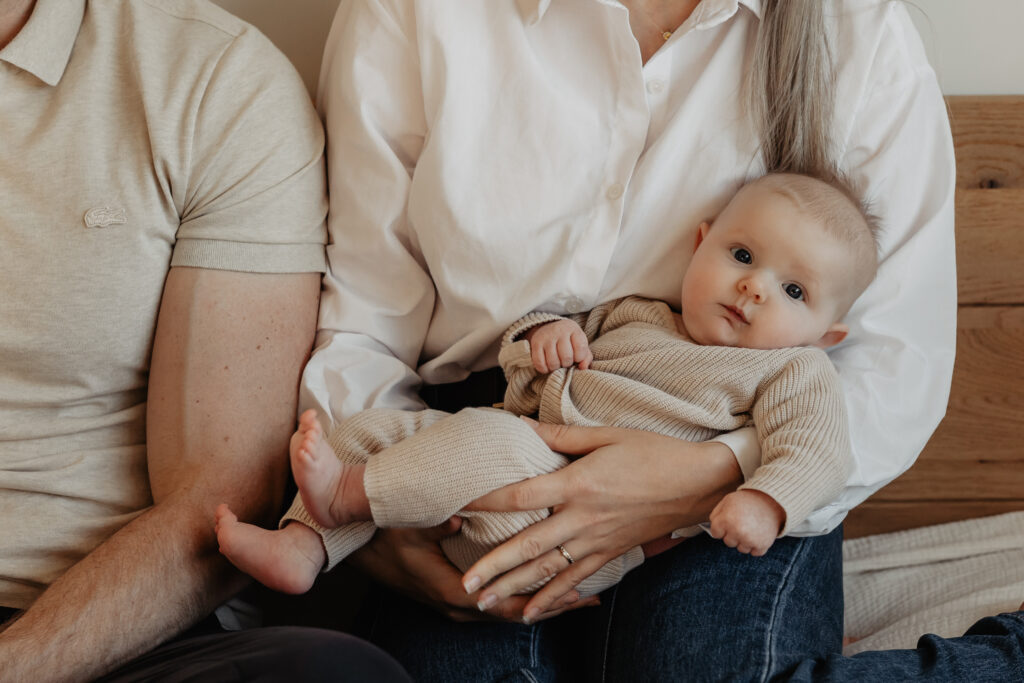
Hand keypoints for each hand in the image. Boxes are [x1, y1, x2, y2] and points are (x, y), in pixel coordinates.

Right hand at [347, 516, 596, 622]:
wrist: (355, 539)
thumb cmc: (383, 530)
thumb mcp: (407, 524)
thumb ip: (435, 525)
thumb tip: (459, 520)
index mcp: (452, 590)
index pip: (507, 605)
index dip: (544, 600)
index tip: (575, 592)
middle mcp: (458, 603)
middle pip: (515, 612)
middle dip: (553, 606)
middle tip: (590, 598)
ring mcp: (455, 602)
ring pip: (507, 611)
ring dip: (541, 603)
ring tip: (576, 597)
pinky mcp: (454, 593)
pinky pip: (496, 604)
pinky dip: (523, 598)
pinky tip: (540, 588)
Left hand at [461, 419, 740, 621]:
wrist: (699, 482)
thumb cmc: (652, 451)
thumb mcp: (606, 435)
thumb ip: (560, 436)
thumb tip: (522, 426)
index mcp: (577, 484)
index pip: (520, 496)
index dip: (484, 501)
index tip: (455, 507)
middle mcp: (583, 518)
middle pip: (528, 547)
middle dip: (493, 567)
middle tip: (463, 584)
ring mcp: (597, 540)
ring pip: (548, 571)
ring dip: (514, 589)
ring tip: (484, 603)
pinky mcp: (611, 553)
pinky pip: (576, 580)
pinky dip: (552, 599)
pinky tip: (531, 612)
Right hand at [524, 320, 592, 373]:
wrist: (548, 327)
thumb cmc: (568, 340)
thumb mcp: (580, 344)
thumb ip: (586, 357)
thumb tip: (583, 368)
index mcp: (573, 329)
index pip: (580, 348)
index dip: (579, 357)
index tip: (576, 356)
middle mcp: (559, 330)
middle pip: (566, 357)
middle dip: (567, 364)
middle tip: (565, 361)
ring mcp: (546, 337)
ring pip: (553, 362)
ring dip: (556, 368)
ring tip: (557, 363)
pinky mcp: (535, 344)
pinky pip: (540, 363)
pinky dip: (544, 369)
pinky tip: (547, 366)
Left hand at [708, 489, 783, 555]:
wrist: (771, 500)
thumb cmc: (747, 501)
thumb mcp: (727, 501)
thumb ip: (716, 515)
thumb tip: (713, 531)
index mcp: (726, 520)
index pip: (716, 533)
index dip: (722, 526)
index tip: (730, 519)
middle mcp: (737, 532)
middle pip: (728, 542)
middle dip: (733, 533)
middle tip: (743, 521)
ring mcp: (750, 540)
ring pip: (741, 549)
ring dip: (745, 540)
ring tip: (751, 526)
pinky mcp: (762, 545)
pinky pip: (754, 552)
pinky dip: (756, 545)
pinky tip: (758, 533)